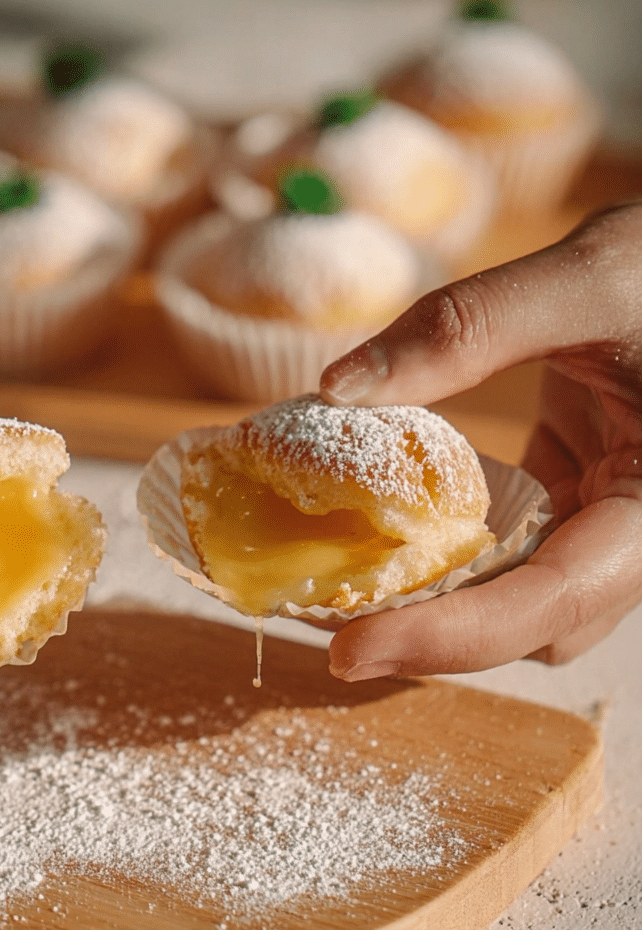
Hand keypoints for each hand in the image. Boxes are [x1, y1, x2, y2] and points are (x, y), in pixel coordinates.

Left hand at [319, 201, 641, 680]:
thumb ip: (466, 328)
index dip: (448, 638)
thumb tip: (336, 389)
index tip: (348, 649)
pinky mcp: (574, 497)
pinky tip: (379, 524)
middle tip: (319, 611)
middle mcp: (636, 535)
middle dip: (427, 630)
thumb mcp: (587, 280)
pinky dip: (442, 548)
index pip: (553, 602)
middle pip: (528, 624)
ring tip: (332, 579)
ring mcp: (605, 521)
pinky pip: (508, 549)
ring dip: (429, 596)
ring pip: (516, 598)